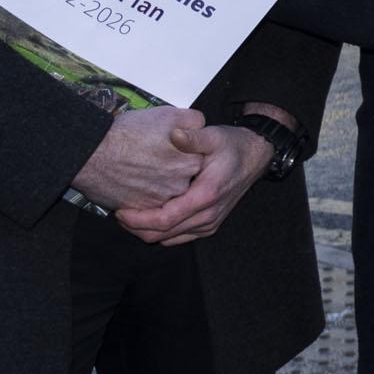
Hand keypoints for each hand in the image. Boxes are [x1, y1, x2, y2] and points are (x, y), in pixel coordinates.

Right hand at [71, 105, 209, 213]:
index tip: (170, 146)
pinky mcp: (143, 210)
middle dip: (171, 168)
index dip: (182, 151)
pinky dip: (143, 194)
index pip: (197, 158)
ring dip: (157, 182)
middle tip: (152, 157)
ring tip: (140, 168)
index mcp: (192, 161)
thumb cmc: (128, 132)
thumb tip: (200, 127)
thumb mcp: (167, 115)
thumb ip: (192, 121)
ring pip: (166, 190)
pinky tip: (132, 181)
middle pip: (183, 177)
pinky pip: (150, 203)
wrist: (92, 154)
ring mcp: (162, 199)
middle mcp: (181, 184)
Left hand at [115, 119, 271, 246]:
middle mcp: (208, 215)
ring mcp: (209, 223)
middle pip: (162, 235)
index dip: (138, 219)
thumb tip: (174, 134)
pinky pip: (178, 238)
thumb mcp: (214, 135)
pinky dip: (160, 233)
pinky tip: (149, 219)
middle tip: (118, 214)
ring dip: (146, 231)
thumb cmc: (233, 146)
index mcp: (206, 195)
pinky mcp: (208, 226)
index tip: (120, 210)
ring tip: (129, 216)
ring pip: (168, 239)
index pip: (165, 219)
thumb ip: (193, 137)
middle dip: (136, 228)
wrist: (255, 157)